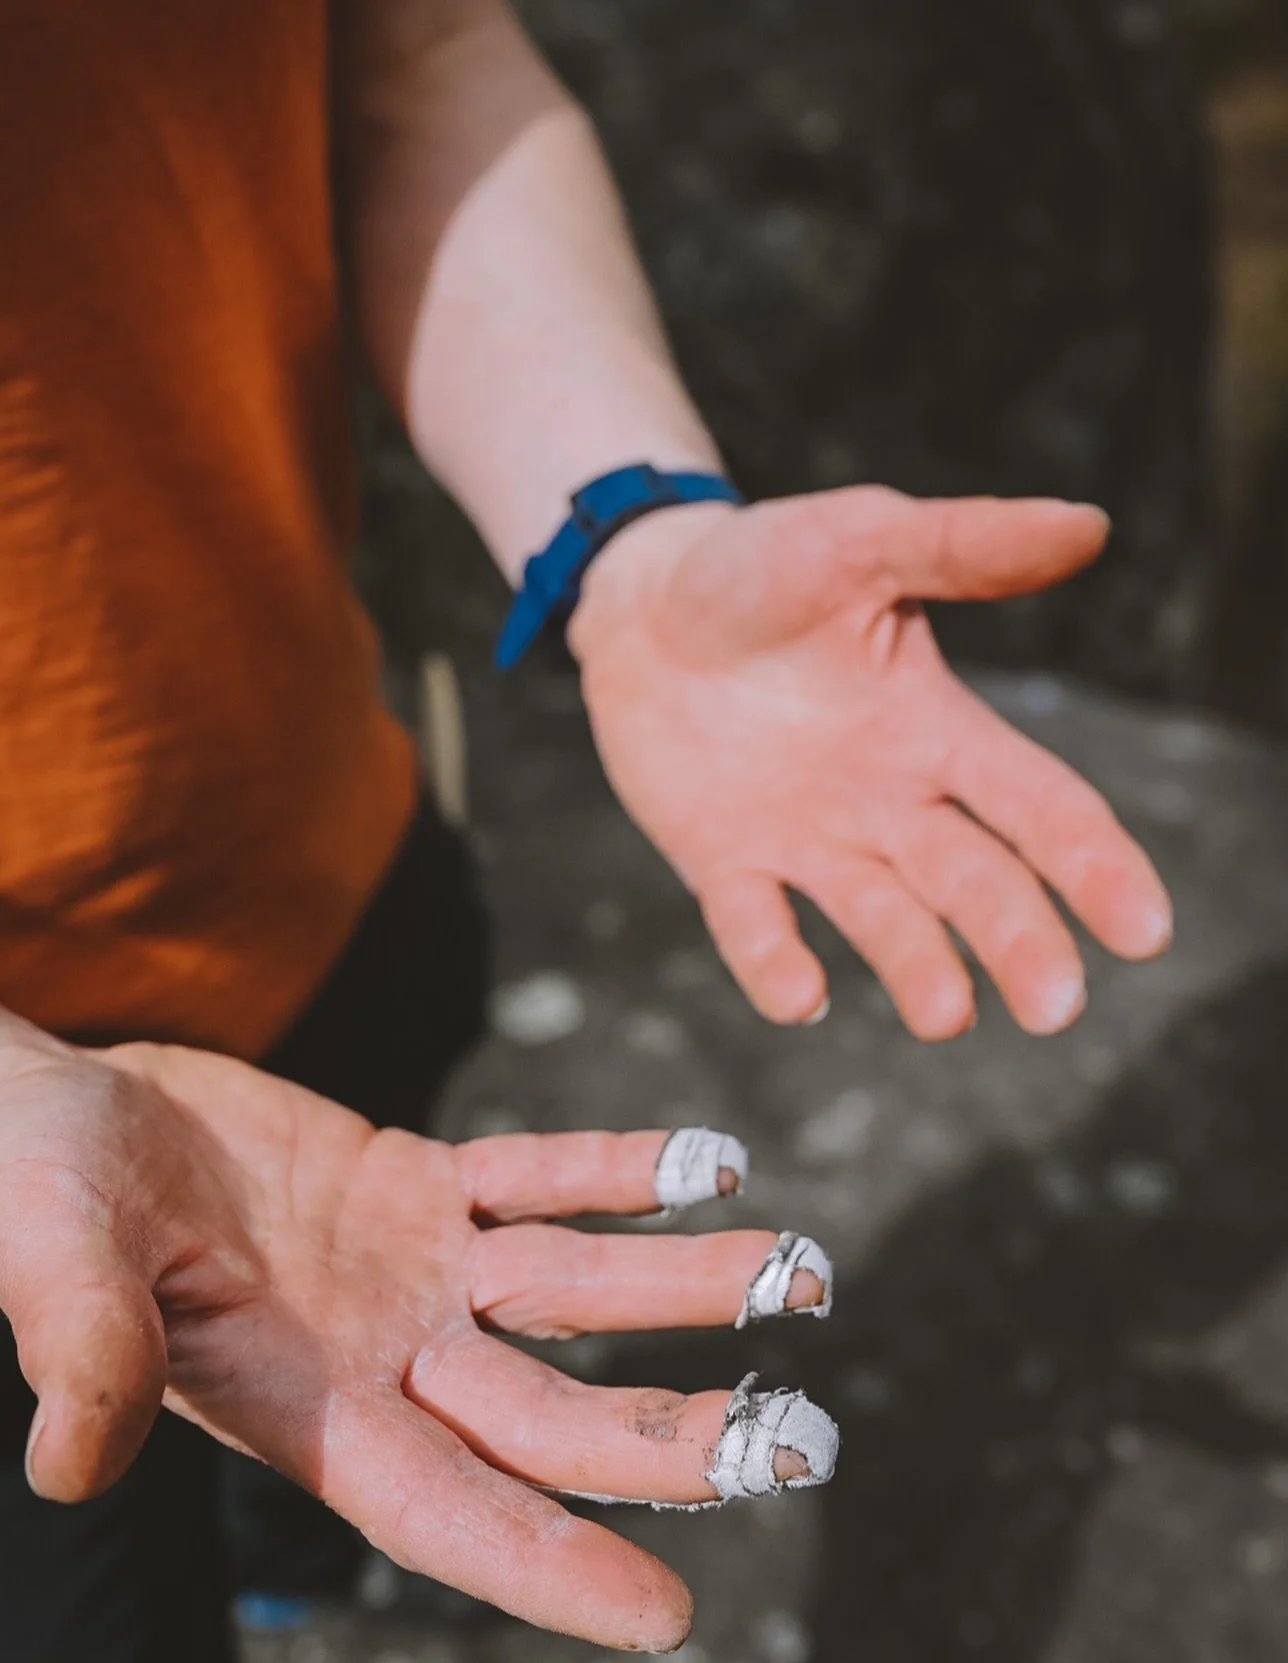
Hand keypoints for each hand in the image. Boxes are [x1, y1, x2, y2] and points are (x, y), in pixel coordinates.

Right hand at [0, 1042, 832, 1648]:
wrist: (59, 1118)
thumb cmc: (39, 1199)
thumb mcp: (51, 1263)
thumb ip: (79, 1351)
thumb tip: (68, 1471)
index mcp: (307, 1411)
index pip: (448, 1510)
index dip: (550, 1563)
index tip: (666, 1615)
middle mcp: (384, 1357)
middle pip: (552, 1415)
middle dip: (674, 1436)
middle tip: (806, 1442)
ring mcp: (412, 1270)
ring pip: (573, 1288)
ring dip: (684, 1283)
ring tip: (802, 1270)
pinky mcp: (416, 1180)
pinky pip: (535, 1177)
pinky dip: (620, 1169)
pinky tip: (714, 1160)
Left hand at [570, 485, 1172, 1038]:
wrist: (641, 600)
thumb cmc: (763, 567)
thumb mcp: (860, 542)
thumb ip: (963, 545)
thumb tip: (1089, 524)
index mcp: (939, 732)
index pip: (1040, 809)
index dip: (1095, 868)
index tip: (1144, 934)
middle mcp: (888, 804)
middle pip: (975, 883)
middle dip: (1019, 943)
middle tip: (1054, 1006)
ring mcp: (808, 841)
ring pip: (882, 919)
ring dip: (918, 968)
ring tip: (946, 1016)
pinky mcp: (724, 862)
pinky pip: (754, 924)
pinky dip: (775, 963)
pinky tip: (799, 996)